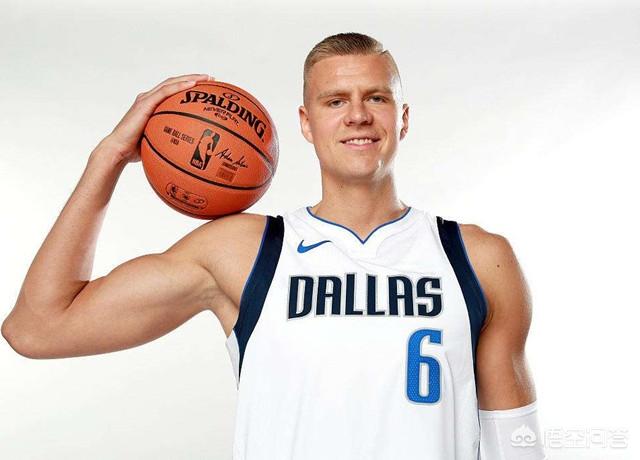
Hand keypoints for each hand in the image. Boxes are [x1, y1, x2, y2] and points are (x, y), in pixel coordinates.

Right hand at [98, 73, 213, 163]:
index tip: (206, 89)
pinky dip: (179, 86)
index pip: (172, 92)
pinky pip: (164, 91)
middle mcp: (149, 99)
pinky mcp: (144, 103)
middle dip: (193, 79)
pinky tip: (192, 85)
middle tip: (211, 80)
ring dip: (190, 78)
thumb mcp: (159, 142)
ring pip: (171, 83)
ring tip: (207, 78)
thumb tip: (190, 150)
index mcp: (152, 106)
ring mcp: (146, 99)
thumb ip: (172, 140)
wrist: (119, 150)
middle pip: (173, 83)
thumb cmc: (137, 150)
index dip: (188, 88)